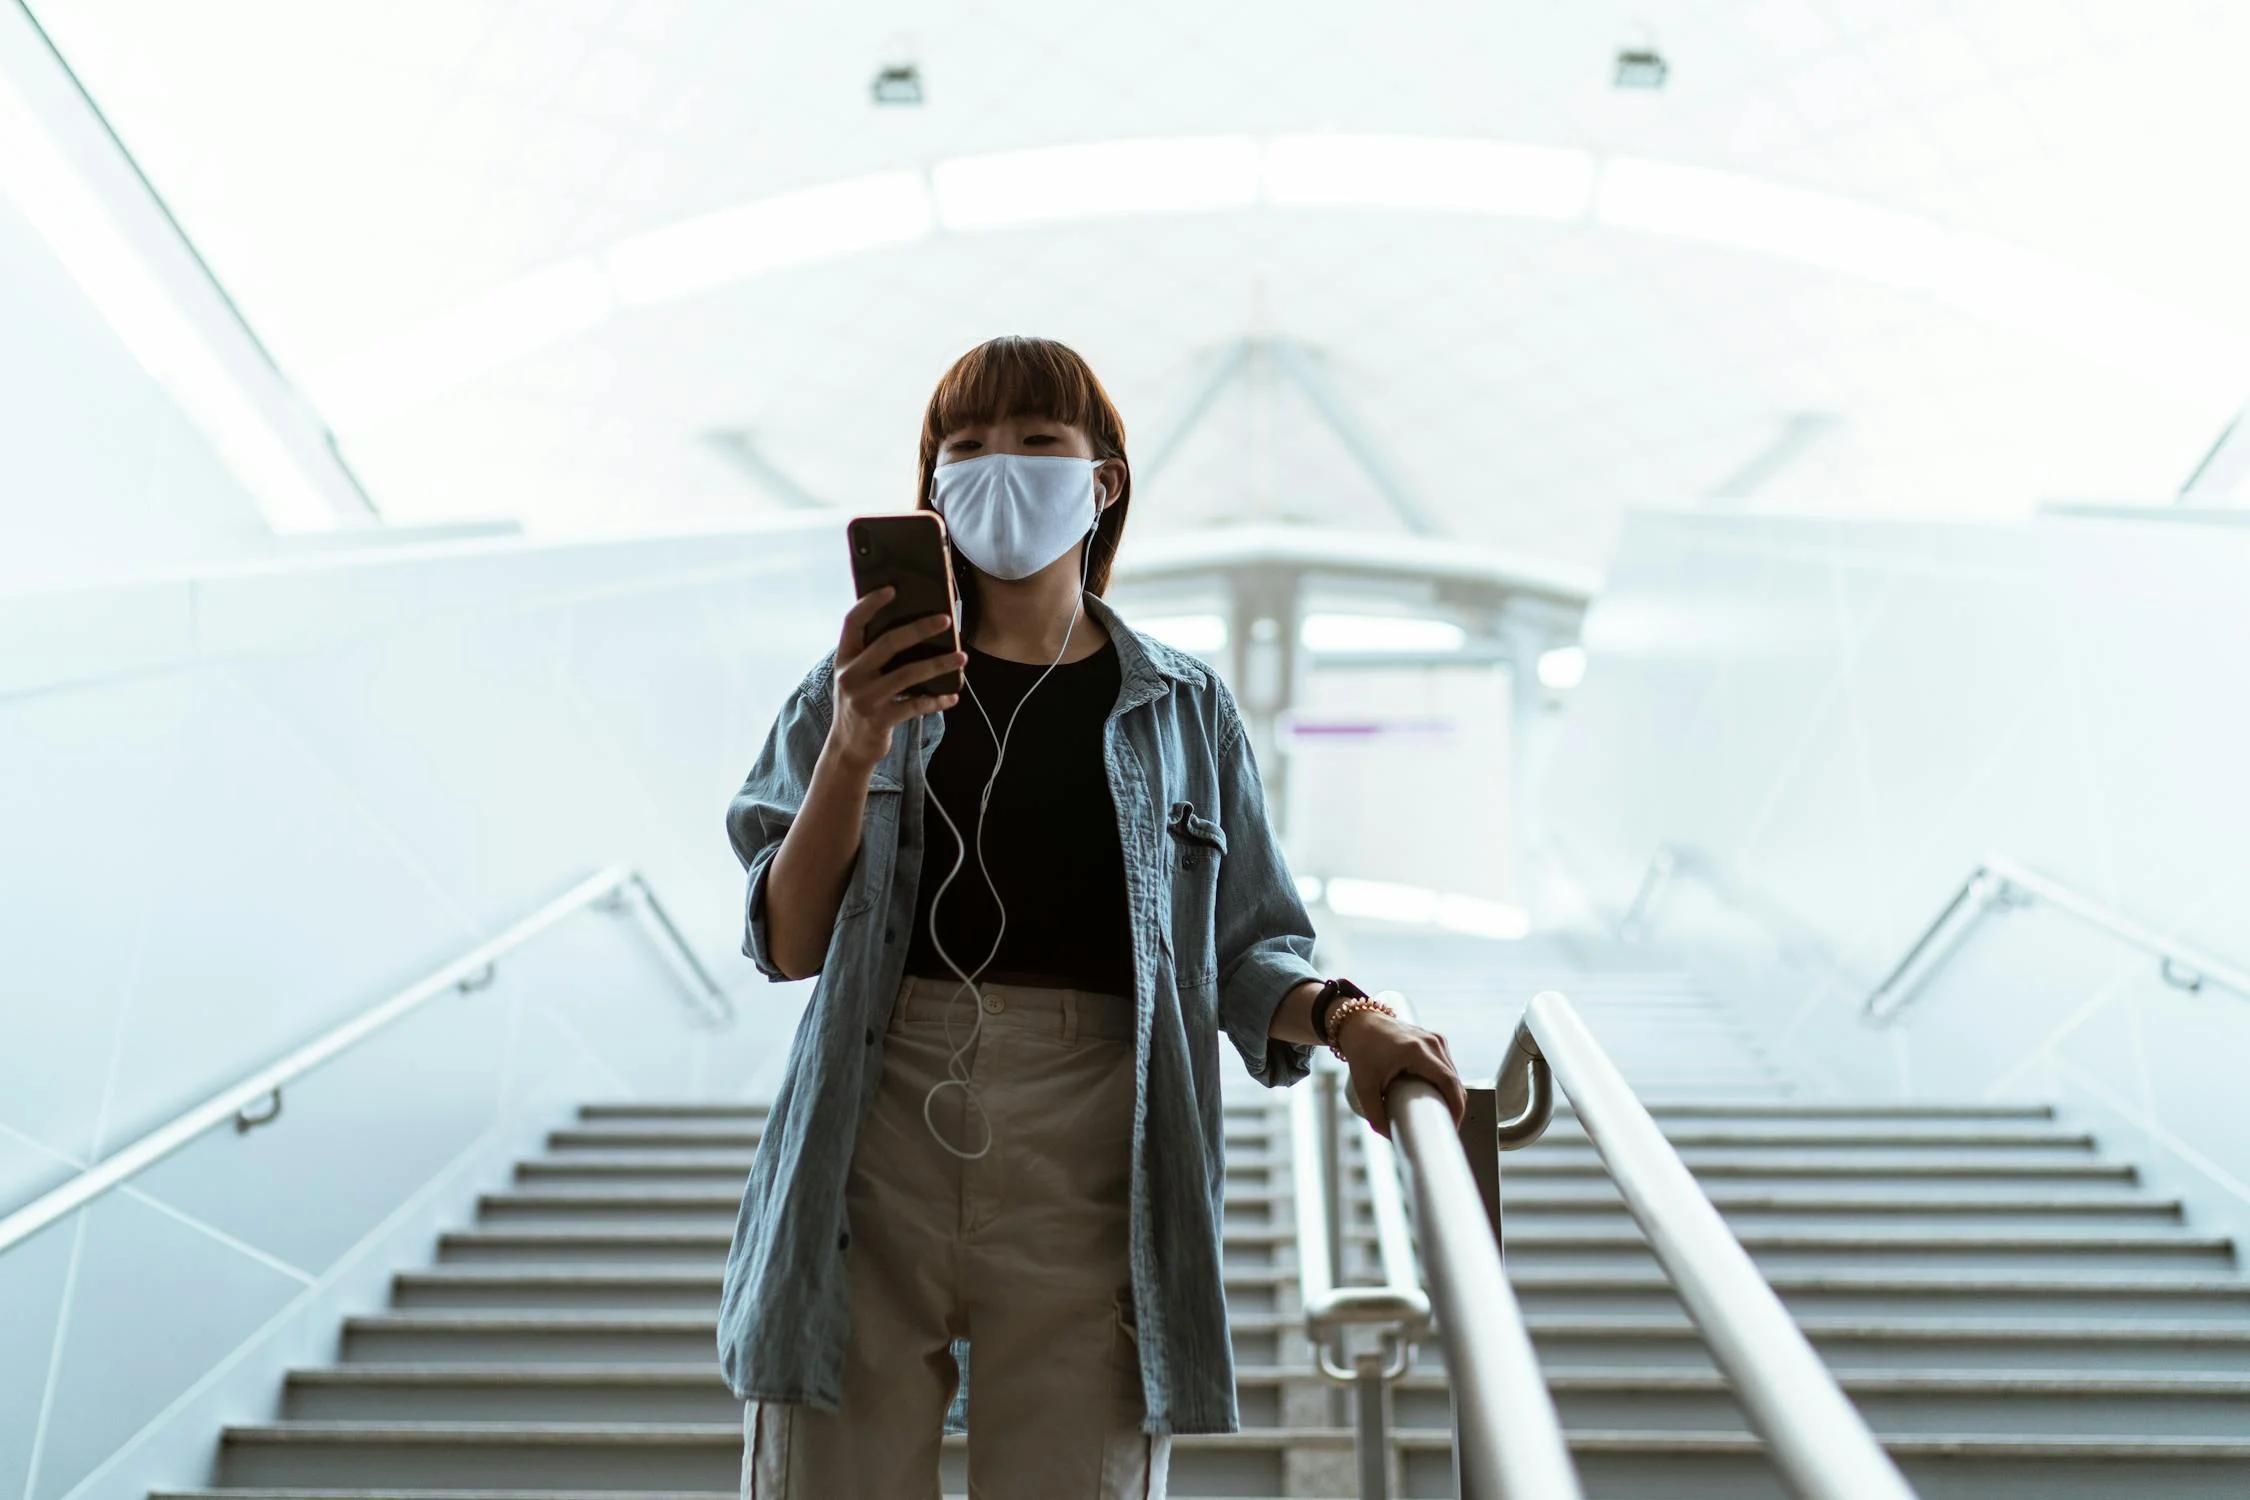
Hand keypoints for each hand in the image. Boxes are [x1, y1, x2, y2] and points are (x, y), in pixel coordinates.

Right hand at [826, 588, 963, 770]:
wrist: (848, 748)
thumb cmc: (860, 703)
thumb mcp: (856, 677)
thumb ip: (872, 656)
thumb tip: (914, 629)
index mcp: (844, 658)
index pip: (852, 622)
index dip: (870, 603)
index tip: (892, 589)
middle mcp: (850, 676)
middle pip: (888, 643)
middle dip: (920, 629)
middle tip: (945, 620)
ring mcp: (864, 698)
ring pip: (908, 674)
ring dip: (939, 664)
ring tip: (962, 657)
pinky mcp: (880, 720)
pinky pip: (915, 706)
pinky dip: (936, 701)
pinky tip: (952, 697)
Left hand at [1338, 1012, 1467, 1141]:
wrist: (1358, 1021)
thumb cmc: (1361, 1048)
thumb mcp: (1364, 1084)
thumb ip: (1374, 1113)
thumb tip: (1390, 1136)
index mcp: (1417, 1051)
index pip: (1449, 1082)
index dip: (1456, 1107)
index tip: (1452, 1126)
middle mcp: (1431, 1042)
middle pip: (1454, 1080)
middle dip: (1455, 1106)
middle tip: (1446, 1128)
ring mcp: (1435, 1039)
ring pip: (1454, 1073)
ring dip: (1453, 1094)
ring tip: (1444, 1115)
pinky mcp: (1434, 1039)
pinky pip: (1448, 1065)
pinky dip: (1448, 1082)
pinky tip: (1443, 1097)